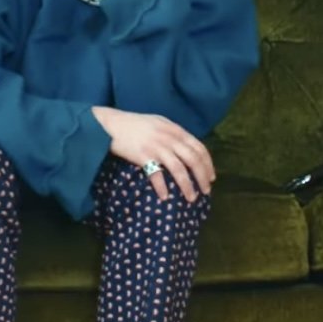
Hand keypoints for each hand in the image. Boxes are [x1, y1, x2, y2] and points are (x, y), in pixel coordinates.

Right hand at [93, 105, 214, 202]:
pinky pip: (156, 174)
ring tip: (191, 198)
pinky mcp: (142, 155)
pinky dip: (162, 187)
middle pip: (192, 159)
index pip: (198, 147)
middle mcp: (168, 137)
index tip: (211, 177)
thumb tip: (187, 148)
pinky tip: (165, 196)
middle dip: (202, 177)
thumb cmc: (135, 125)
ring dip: (187, 185)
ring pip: (179, 168)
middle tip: (205, 191)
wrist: (111, 124)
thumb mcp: (158, 123)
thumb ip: (173, 133)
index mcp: (174, 129)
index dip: (207, 163)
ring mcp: (156, 146)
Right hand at [287, 143, 322, 196]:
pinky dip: (312, 179)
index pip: (315, 176)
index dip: (301, 182)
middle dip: (296, 182)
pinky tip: (311, 184)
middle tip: (281, 190)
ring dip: (302, 180)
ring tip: (290, 188)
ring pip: (315, 174)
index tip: (287, 188)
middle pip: (311, 175)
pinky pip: (322, 174)